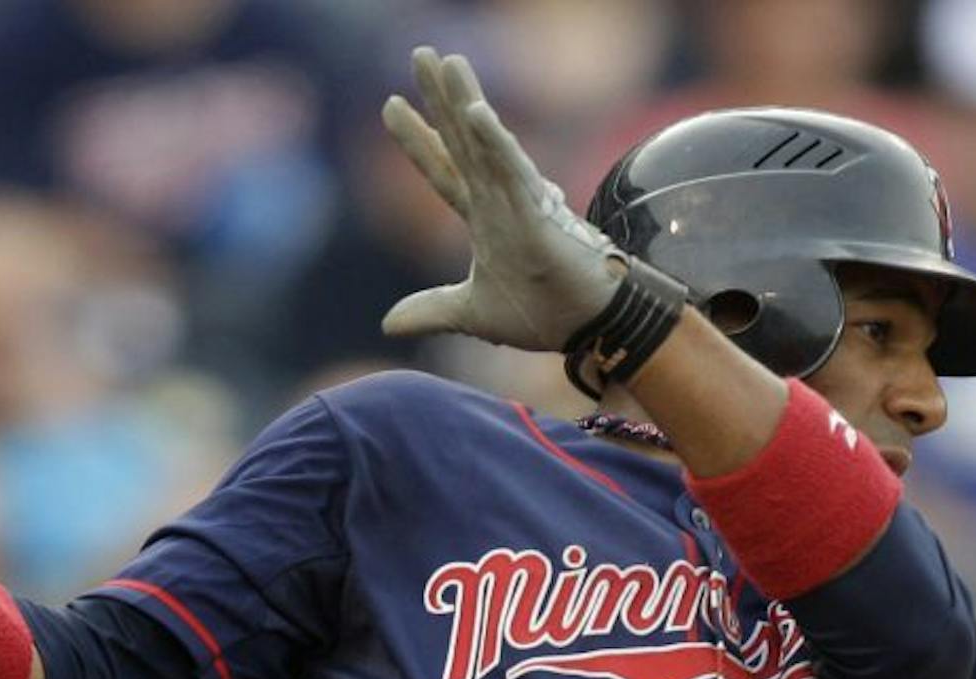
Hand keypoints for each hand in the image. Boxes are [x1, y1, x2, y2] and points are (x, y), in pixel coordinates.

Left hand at [380, 48, 625, 349]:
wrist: (588, 329)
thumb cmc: (543, 313)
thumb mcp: (472, 313)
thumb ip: (431, 310)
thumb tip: (387, 323)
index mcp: (484, 217)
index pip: (443, 169)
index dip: (417, 139)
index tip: (388, 105)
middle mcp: (498, 199)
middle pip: (461, 139)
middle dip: (439, 97)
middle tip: (420, 52)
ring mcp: (518, 201)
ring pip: (486, 142)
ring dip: (466, 100)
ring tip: (447, 60)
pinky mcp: (537, 213)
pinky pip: (512, 171)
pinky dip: (494, 142)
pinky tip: (476, 110)